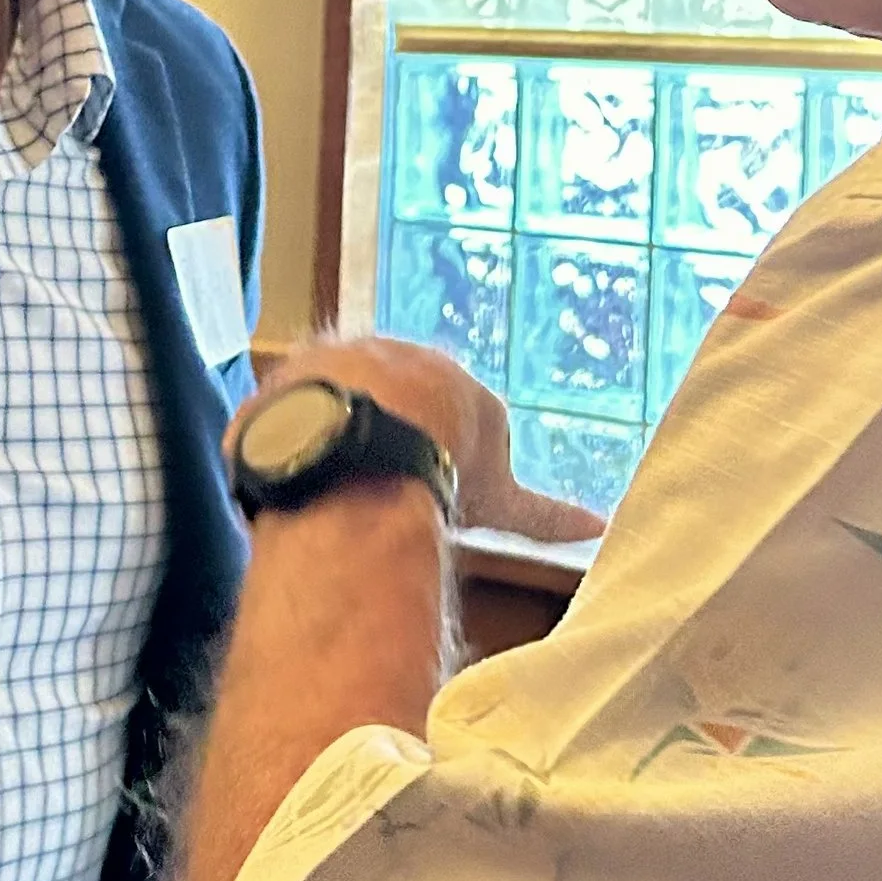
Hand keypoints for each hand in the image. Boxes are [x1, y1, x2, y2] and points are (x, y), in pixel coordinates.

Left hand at [243, 337, 606, 542]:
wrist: (375, 430)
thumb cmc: (447, 463)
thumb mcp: (500, 497)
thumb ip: (544, 515)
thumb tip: (600, 528)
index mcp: (444, 375)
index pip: (441, 408)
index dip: (432, 451)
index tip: (419, 483)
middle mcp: (390, 352)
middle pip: (384, 397)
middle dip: (379, 435)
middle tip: (369, 487)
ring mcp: (335, 356)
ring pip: (330, 395)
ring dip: (327, 431)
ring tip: (325, 482)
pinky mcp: (284, 373)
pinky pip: (282, 407)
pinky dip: (283, 436)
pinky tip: (284, 471)